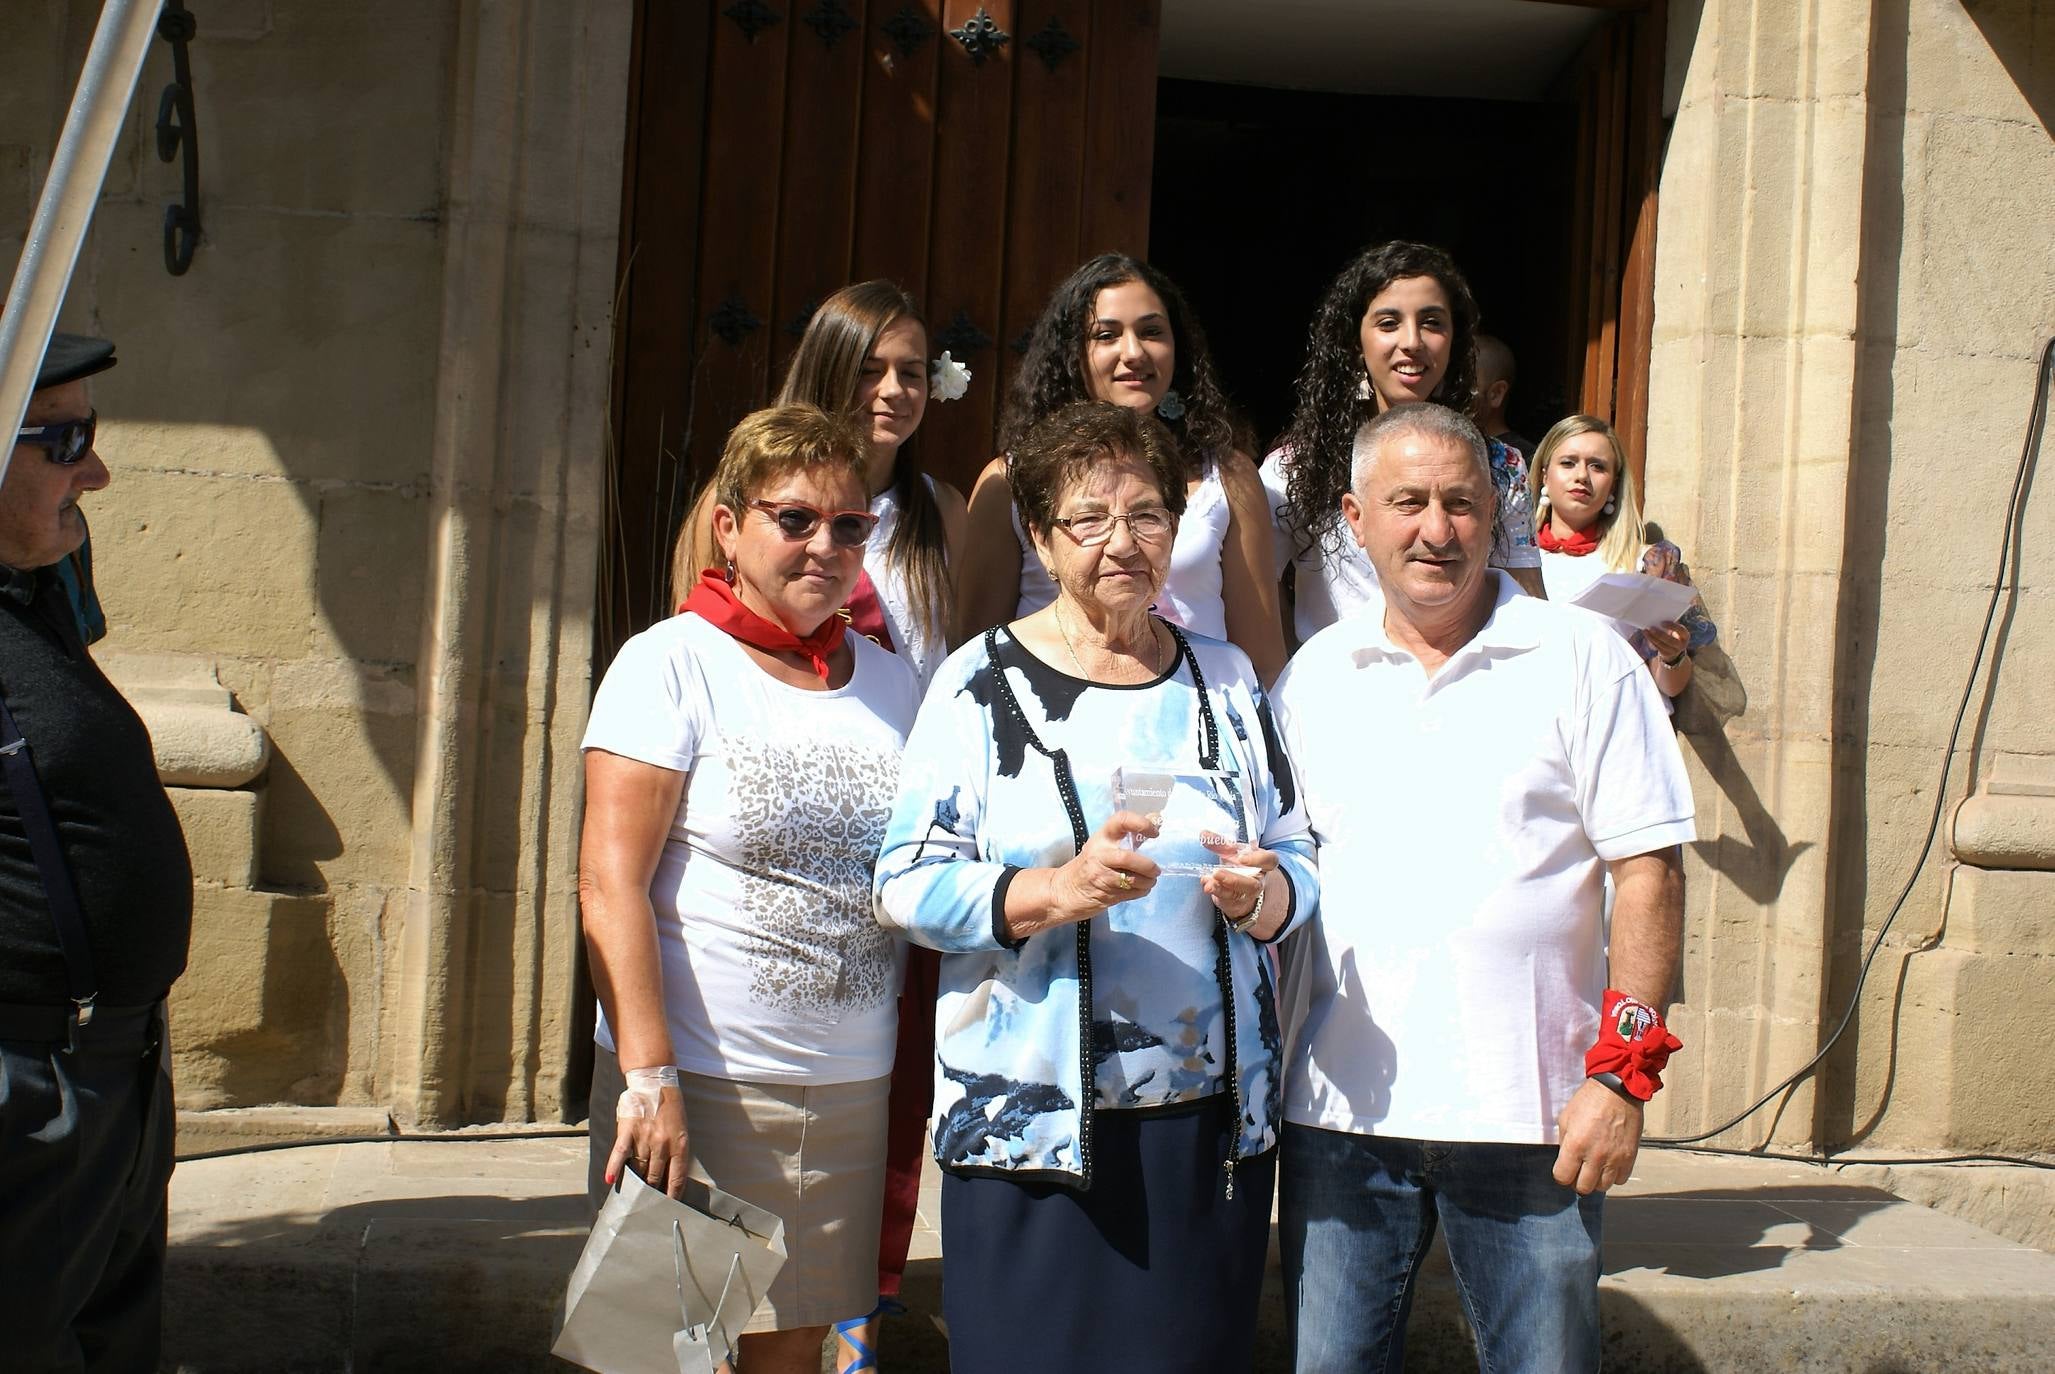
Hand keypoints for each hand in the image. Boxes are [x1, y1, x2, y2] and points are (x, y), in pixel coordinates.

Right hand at [606, 1080, 690, 1199]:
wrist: (655, 1083)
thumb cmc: (670, 1108)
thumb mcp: (680, 1130)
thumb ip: (675, 1152)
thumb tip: (669, 1176)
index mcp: (679, 1145)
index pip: (677, 1178)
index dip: (672, 1194)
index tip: (669, 1206)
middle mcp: (663, 1144)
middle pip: (655, 1177)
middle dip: (652, 1193)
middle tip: (648, 1205)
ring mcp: (645, 1138)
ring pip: (639, 1169)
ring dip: (635, 1183)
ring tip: (632, 1198)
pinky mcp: (628, 1131)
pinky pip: (620, 1154)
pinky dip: (614, 1168)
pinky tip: (610, 1180)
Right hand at [1050, 811, 1160, 923]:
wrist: (1065, 890)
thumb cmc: (1090, 864)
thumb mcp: (1104, 845)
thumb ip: (1129, 835)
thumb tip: (1156, 819)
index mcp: (1102, 838)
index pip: (1121, 821)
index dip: (1141, 823)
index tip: (1155, 833)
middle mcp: (1100, 855)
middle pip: (1127, 858)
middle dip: (1147, 866)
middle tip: (1156, 869)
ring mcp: (1101, 876)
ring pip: (1131, 879)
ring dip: (1147, 881)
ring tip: (1151, 880)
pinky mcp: (1105, 894)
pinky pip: (1131, 893)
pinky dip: (1142, 891)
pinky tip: (1141, 888)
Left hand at [1201, 841, 1286, 939]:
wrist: (1239, 885)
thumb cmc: (1239, 865)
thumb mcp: (1232, 852)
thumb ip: (1219, 842)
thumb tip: (1204, 834)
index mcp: (1263, 864)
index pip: (1270, 861)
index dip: (1258, 860)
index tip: (1240, 858)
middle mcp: (1257, 880)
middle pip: (1252, 884)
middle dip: (1234, 879)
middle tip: (1217, 873)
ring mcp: (1247, 894)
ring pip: (1238, 894)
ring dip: (1221, 887)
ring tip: (1208, 882)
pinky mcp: (1235, 902)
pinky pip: (1226, 898)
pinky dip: (1215, 890)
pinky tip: (1207, 884)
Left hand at [1552, 1079, 1643, 1194]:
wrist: (1618, 1091)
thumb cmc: (1589, 1101)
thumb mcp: (1566, 1118)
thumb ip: (1564, 1143)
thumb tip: (1565, 1160)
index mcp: (1575, 1145)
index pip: (1563, 1177)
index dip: (1561, 1175)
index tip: (1563, 1170)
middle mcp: (1595, 1156)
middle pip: (1583, 1188)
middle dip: (1577, 1181)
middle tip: (1578, 1171)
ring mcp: (1614, 1158)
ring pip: (1602, 1187)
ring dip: (1595, 1180)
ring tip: (1594, 1168)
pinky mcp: (1630, 1158)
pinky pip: (1620, 1180)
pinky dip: (1613, 1176)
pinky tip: (1609, 1164)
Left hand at [1643, 620, 1689, 662]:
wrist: (1674, 649)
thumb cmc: (1674, 634)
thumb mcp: (1676, 630)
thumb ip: (1671, 625)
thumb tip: (1659, 617)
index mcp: (1685, 636)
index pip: (1680, 630)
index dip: (1672, 626)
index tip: (1662, 622)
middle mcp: (1682, 645)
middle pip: (1670, 640)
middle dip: (1660, 634)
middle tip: (1651, 627)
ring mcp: (1674, 651)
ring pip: (1662, 644)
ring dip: (1652, 637)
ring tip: (1646, 630)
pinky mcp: (1666, 654)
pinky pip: (1657, 647)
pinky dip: (1651, 640)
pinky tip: (1647, 634)